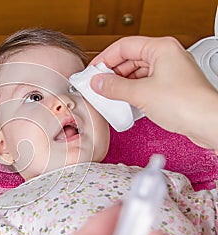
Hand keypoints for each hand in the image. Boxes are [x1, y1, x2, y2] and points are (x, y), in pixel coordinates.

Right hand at [89, 36, 217, 150]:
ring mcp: (170, 72)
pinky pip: (145, 85)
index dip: (104, 58)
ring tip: (108, 96)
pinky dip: (133, 93)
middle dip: (112, 73)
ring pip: (137, 73)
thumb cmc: (187, 103)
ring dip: (121, 85)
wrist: (208, 123)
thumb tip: (98, 83)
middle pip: (130, 59)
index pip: (124, 46)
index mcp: (161, 48)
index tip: (92, 71)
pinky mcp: (171, 87)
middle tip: (98, 85)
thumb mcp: (141, 94)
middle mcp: (166, 56)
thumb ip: (114, 87)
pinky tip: (124, 103)